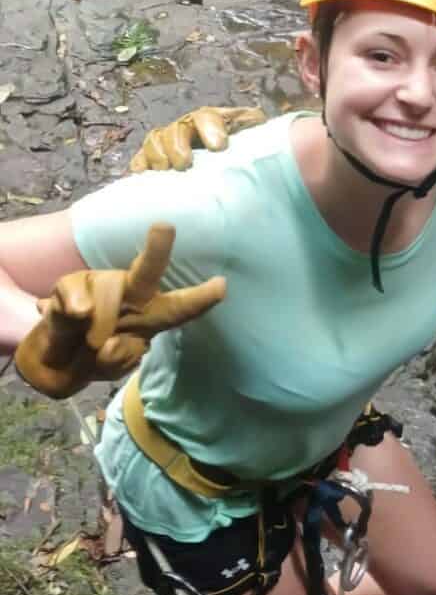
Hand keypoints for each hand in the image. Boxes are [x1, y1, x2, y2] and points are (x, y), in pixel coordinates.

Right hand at [14, 223, 225, 397]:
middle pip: (147, 272)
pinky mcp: (70, 286)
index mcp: (152, 316)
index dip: (201, 299)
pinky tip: (74, 317)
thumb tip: (109, 337)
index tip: (222, 285)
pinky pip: (74, 296)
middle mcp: (131, 295)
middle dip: (157, 251)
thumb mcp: (111, 367)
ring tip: (91, 342)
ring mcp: (101, 286)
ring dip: (100, 323)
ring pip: (107, 290)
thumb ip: (117, 358)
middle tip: (164, 227)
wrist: (53, 361)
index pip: (180, 308)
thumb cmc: (94, 358)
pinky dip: (74, 312)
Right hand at [129, 106, 265, 171]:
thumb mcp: (257, 140)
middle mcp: (188, 128)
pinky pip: (142, 161)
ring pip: (156, 141)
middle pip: (176, 130)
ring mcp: (169, 143)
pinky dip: (140, 168)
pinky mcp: (155, 160)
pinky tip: (141, 177)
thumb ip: (263, 136)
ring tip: (166, 170)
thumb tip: (280, 138)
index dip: (211, 128)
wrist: (231, 166)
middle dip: (178, 144)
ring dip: (158, 155)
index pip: (209, 117)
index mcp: (213, 121)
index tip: (219, 147)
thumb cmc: (246, 154)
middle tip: (184, 163)